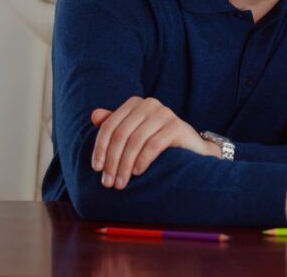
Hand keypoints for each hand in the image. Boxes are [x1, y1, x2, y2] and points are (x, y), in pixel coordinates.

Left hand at [90, 96, 218, 189]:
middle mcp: (149, 104)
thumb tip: (94, 115)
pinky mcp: (177, 126)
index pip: (109, 126)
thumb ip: (115, 126)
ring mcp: (165, 113)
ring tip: (121, 183)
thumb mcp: (133, 134)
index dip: (100, 148)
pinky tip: (138, 173)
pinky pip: (153, 145)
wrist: (192, 151)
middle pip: (121, 134)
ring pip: (135, 141)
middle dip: (112, 160)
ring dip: (125, 165)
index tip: (97, 169)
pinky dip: (142, 160)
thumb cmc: (158, 143)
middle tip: (108, 182)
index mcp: (135, 104)